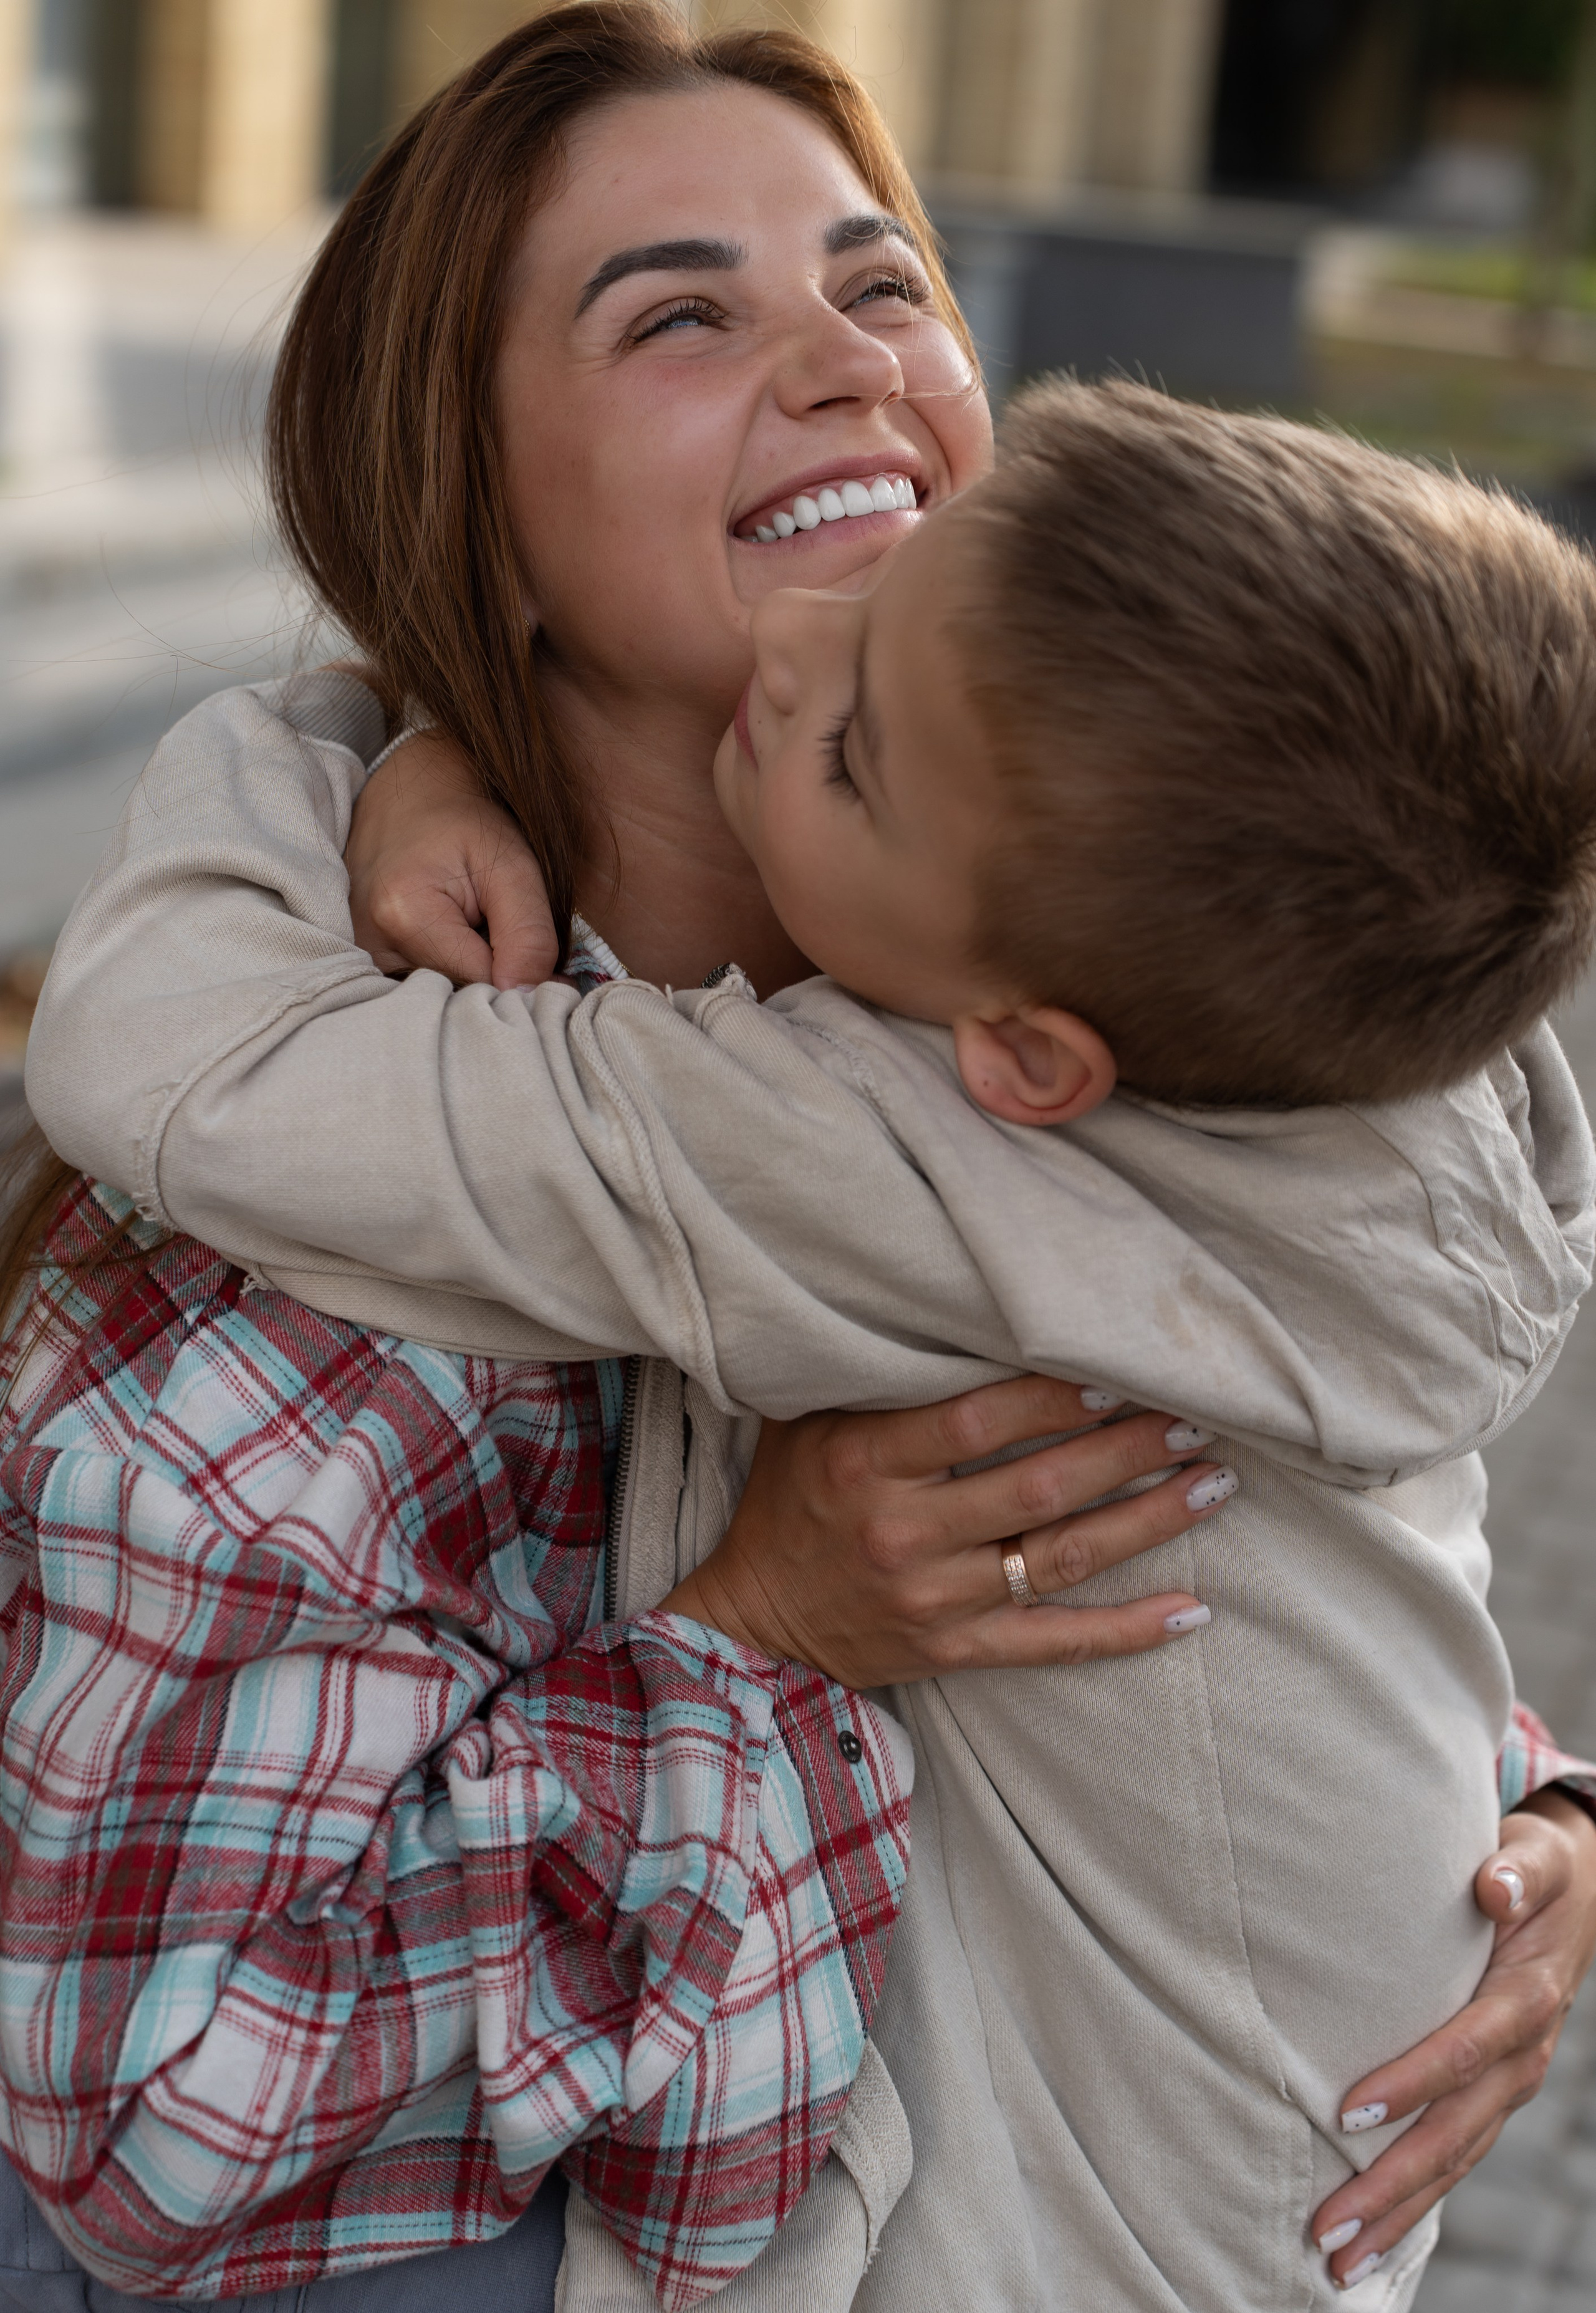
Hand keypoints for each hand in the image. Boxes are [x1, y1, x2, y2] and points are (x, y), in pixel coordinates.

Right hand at [346, 732, 557, 987]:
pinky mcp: (360, 959)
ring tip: (475, 932)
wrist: (410, 797)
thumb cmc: (464, 825)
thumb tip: (529, 1000)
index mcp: (404, 914)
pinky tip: (452, 943)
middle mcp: (368, 942)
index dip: (522, 979)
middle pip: (455, 996)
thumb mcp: (514, 868)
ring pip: (436, 998)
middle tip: (505, 936)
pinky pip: (415, 988)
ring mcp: (357, 954)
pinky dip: (445, 975)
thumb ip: (529, 937)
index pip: (482, 986)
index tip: (546, 965)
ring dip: (467, 977)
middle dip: (494, 979)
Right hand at [662, 1374, 1234, 1686]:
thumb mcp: (810, 1422)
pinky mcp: (958, 1651)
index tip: (1117, 1372)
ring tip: (1213, 1483)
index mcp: (863, 1465)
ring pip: (1062, 1560)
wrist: (754, 1622)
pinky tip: (1194, 1609)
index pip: (974, 1423)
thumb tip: (962, 1308)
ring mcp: (936, 1601)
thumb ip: (879, 1377)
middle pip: (1037, 1490)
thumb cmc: (792, 1498)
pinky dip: (1128, 1631)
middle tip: (1195, 1417)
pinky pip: (1056, 1644)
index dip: (1052, 1398)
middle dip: (1127, 1452)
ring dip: (1148, 1522)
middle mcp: (902, 1535)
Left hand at [1312, 1787, 1595, 2288]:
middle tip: (1328, 2227)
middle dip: (1393, 2185)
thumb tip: (1492, 1884)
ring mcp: (1507, 2087)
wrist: (1573, 1898)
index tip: (1348, 2110)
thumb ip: (1517, 1868)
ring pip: (1453, 2162)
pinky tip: (1371, 2236)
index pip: (1464, 2051)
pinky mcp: (1490, 2097)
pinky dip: (1415, 2200)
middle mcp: (1521, 2057)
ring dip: (1398, 2212)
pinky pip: (1454, 2157)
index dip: (1412, 2083)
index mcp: (1525, 2001)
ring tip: (1337, 2258)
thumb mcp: (1535, 1857)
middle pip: (1455, 2133)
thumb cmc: (1534, 1871)